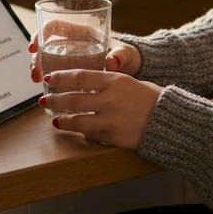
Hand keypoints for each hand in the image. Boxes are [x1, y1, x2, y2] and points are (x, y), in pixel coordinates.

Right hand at [28, 34, 140, 82]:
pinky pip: (55, 73)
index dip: (41, 33)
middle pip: (46, 45)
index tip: (35, 46)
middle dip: (37, 58)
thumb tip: (113, 61)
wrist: (132, 71)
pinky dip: (48, 80)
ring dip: (39, 69)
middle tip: (36, 74)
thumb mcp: (126, 54)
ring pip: (47, 59)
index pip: (55, 26)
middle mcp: (73, 44)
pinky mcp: (71, 72)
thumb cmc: (128, 57)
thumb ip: (121, 56)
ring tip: (38, 82)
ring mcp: (70, 58)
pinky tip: (47, 90)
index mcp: (83, 33)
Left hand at [39, 69, 161, 148]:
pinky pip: (91, 134)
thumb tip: (88, 86)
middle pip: (73, 98)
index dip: (60, 78)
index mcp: (114, 81)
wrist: (169, 120)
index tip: (49, 79)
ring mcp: (110, 119)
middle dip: (55, 99)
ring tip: (54, 120)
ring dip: (62, 120)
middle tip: (43, 100)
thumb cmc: (153, 99)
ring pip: (77, 120)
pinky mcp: (112, 137)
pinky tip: (74, 130)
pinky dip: (81, 132)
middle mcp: (109, 99)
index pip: (79, 76)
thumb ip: (109, 84)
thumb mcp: (131, 82)